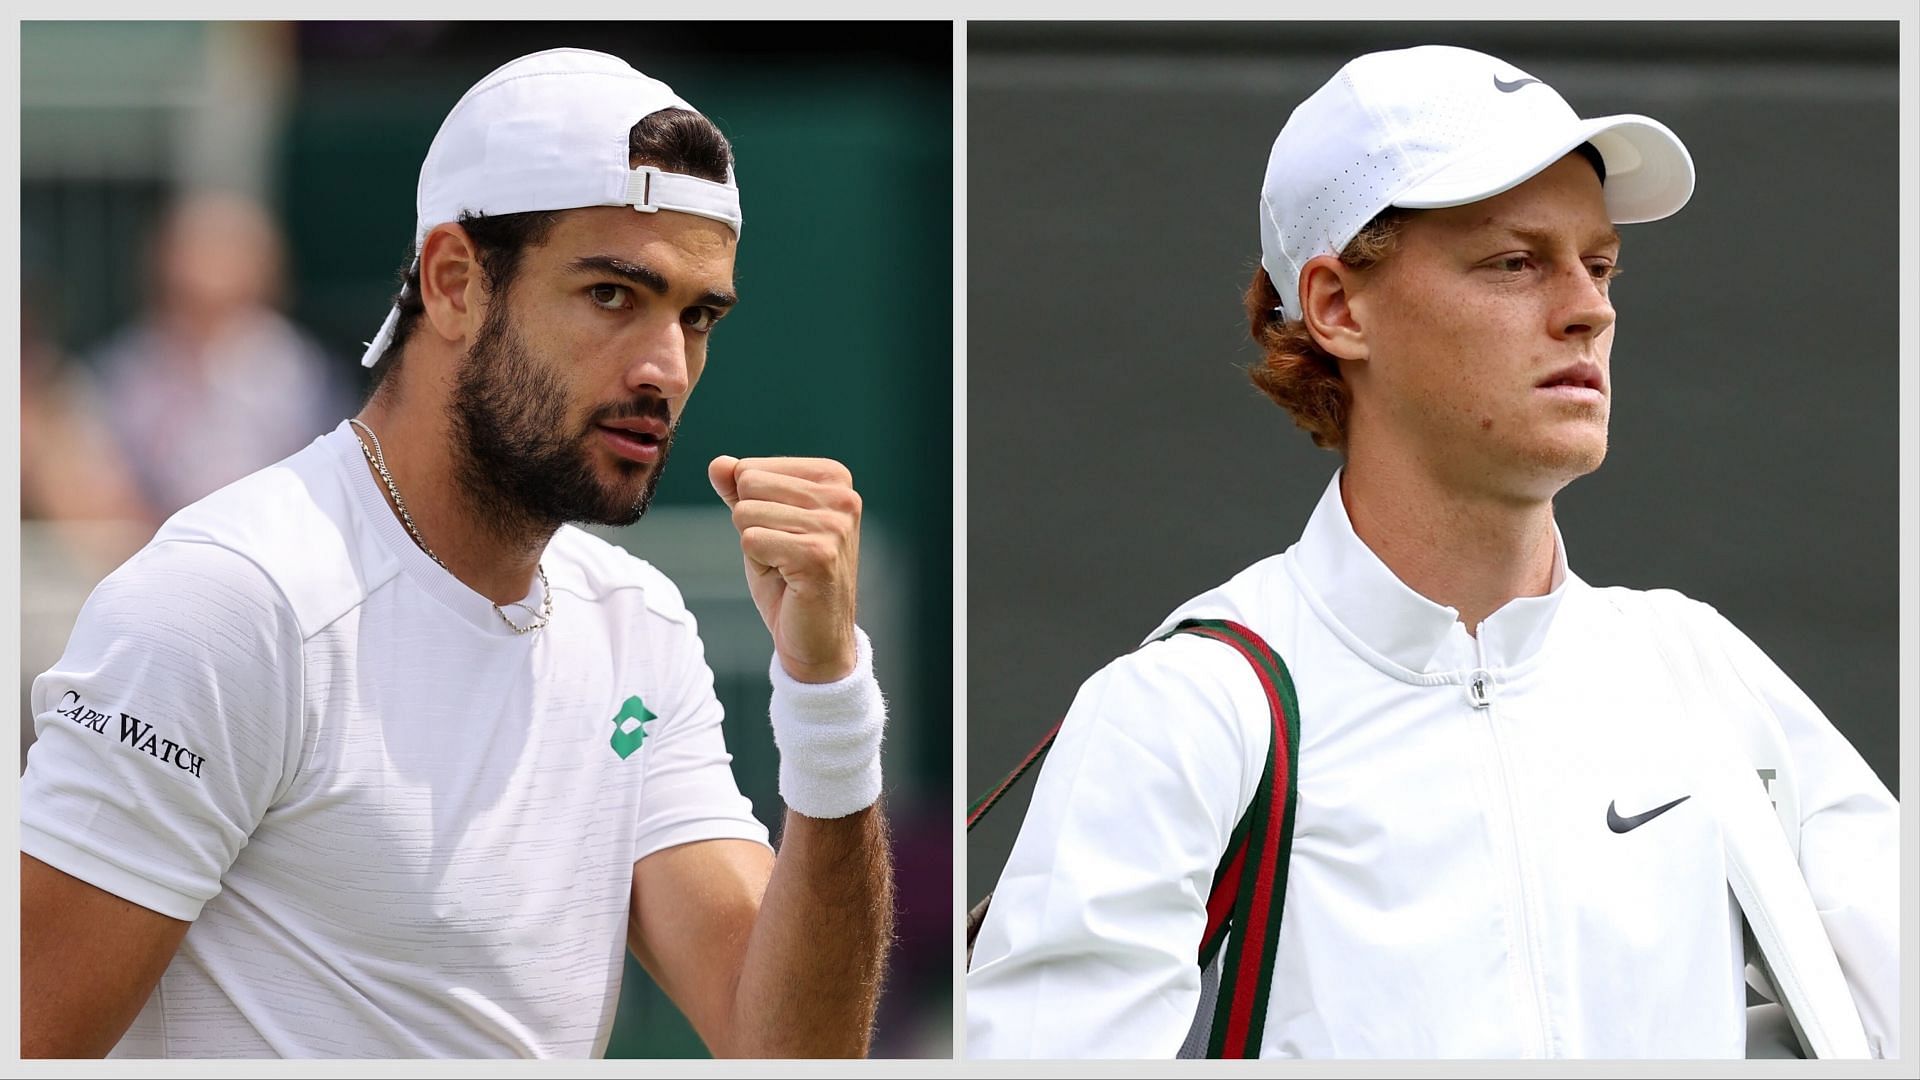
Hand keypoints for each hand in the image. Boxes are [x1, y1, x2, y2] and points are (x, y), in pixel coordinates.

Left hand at [709, 456, 860, 682]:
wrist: (816, 638)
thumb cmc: (789, 579)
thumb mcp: (760, 524)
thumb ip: (740, 490)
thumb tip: (718, 464)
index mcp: (833, 477)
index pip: (752, 468)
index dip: (752, 506)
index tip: (784, 535)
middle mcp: (841, 495)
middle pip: (749, 485)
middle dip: (751, 524)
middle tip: (781, 553)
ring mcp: (833, 524)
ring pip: (746, 513)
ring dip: (755, 546)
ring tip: (785, 566)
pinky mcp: (818, 553)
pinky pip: (751, 540)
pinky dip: (758, 564)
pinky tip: (787, 579)